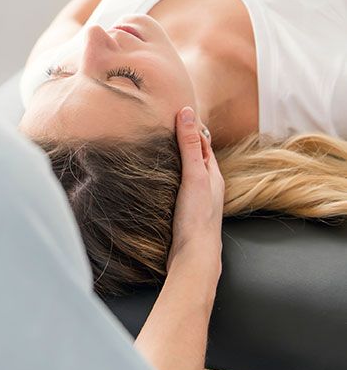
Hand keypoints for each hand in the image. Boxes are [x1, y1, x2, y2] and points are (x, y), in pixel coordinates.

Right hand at [166, 107, 223, 276]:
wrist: (194, 258)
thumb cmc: (197, 218)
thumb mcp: (193, 175)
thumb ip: (189, 145)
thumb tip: (187, 112)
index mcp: (213, 174)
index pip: (203, 142)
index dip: (191, 126)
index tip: (176, 111)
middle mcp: (207, 185)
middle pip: (195, 157)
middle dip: (182, 141)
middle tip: (162, 125)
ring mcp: (196, 200)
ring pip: (185, 173)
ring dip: (174, 160)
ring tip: (155, 147)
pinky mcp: (184, 212)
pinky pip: (177, 187)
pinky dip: (168, 177)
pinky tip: (156, 179)